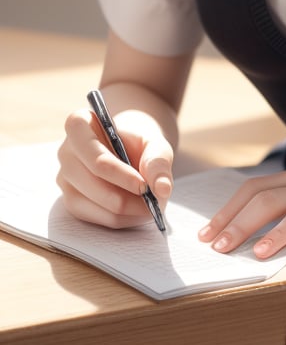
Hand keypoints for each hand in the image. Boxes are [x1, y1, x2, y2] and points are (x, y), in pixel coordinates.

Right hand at [57, 105, 173, 228]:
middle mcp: (65, 152)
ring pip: (99, 205)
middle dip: (130, 197)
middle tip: (156, 200)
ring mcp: (64, 180)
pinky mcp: (71, 202)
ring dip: (130, 210)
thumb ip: (159, 161)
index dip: (121, 174)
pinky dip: (123, 218)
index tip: (144, 186)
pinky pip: (99, 219)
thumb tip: (162, 189)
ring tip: (152, 204)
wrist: (127, 149)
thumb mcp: (154, 143)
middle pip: (96, 183)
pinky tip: (138, 209)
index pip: (95, 156)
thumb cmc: (138, 143)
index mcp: (79, 125)